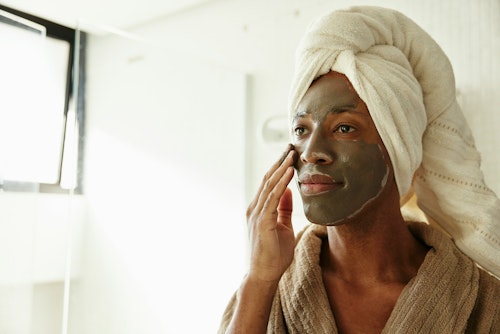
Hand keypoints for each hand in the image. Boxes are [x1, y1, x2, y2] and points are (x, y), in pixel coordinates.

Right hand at [246, 144, 296, 282]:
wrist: (264, 274)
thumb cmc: (273, 254)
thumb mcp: (283, 227)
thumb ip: (284, 209)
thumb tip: (289, 191)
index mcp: (260, 209)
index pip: (269, 183)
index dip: (279, 167)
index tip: (289, 154)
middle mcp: (255, 208)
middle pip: (268, 179)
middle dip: (279, 162)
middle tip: (291, 146)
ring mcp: (257, 214)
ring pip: (269, 185)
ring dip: (281, 168)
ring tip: (291, 153)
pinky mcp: (262, 221)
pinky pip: (273, 197)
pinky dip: (281, 183)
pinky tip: (289, 172)